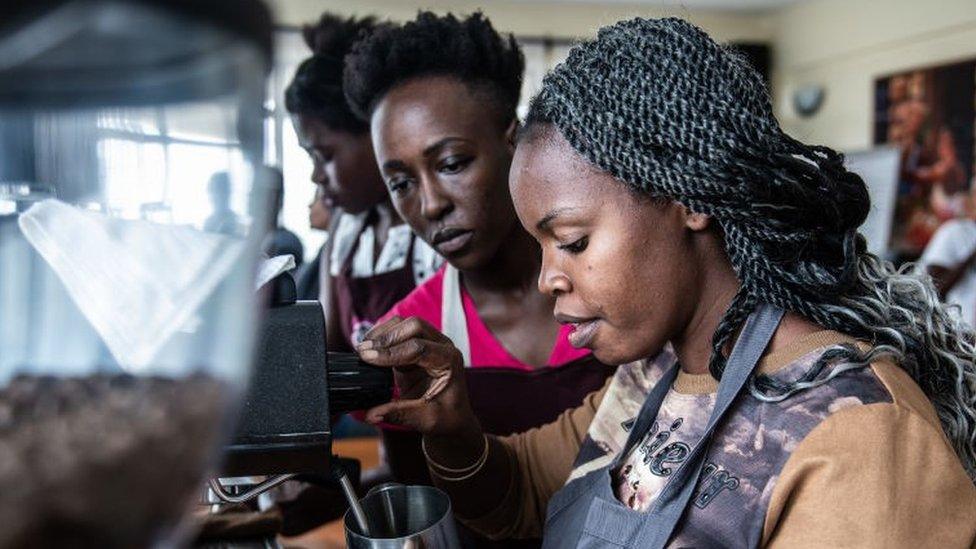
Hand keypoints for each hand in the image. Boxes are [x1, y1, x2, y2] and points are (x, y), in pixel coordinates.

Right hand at [357, 316, 476, 434]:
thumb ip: (398, 414)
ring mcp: (429, 342)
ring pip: (403, 324)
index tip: (368, 358)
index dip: (392, 352)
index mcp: (449, 360)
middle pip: (414, 326)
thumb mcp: (425, 420)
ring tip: (362, 350)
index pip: (420, 347)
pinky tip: (368, 351)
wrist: (452, 416)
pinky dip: (381, 338)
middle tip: (363, 353)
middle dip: (386, 337)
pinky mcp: (415, 346)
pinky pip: (396, 332)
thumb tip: (370, 415)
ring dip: (382, 334)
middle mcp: (442, 346)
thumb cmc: (445, 417)